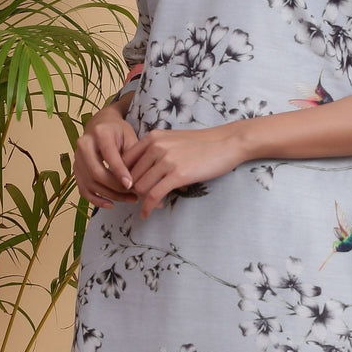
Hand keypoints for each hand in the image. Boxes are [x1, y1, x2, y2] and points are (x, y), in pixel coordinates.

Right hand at [74, 104, 139, 206]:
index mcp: (100, 133)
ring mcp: (77, 158)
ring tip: (130, 199)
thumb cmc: (119, 132)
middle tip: (133, 194)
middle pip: (96, 172)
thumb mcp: (130, 137)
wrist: (101, 125)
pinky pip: (83, 189)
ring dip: (110, 195)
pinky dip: (96, 200)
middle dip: (115, 187)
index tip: (132, 185)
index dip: (120, 173)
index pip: (109, 156)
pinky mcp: (76, 169)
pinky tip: (111, 204)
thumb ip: (133, 157)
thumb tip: (139, 181)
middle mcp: (84, 144)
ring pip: (90, 183)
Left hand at [122, 122, 246, 218]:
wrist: (226, 143)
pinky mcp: (178, 175)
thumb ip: (156, 150)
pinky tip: (147, 214)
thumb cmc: (202, 144)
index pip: (125, 160)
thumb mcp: (173, 140)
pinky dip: (148, 207)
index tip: (130, 187)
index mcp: (153, 137)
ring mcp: (166, 160)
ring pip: (141, 186)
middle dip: (134, 191)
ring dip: (142, 200)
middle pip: (131, 176)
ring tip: (150, 205)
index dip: (125, 177)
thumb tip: (142, 170)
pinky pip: (154, 195)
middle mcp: (156, 147)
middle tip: (142, 199)